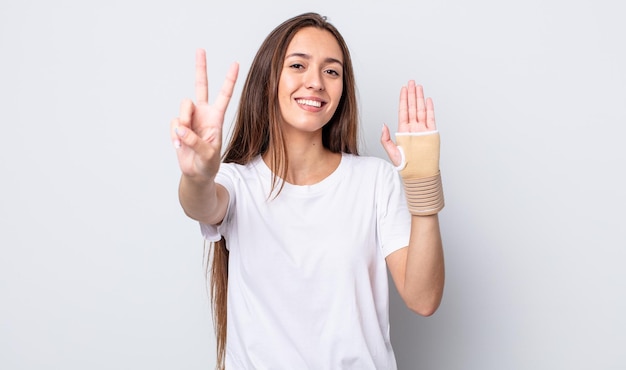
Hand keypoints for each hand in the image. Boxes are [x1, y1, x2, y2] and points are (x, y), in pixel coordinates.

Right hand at [171, 49, 238, 179]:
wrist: (196, 173)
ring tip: (185, 139)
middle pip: (201, 86)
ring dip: (183, 121)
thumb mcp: (208, 155)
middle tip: (200, 50)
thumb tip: (181, 128)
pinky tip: (179, 145)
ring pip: (183, 106)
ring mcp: (190, 118)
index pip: (224, 95)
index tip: (235, 63)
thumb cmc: (208, 164)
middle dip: (201, 68)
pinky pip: (173, 122)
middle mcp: (203, 113)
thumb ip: (196, 141)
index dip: (229, 80)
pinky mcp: (178, 125)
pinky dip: (174, 135)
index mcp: (217, 117)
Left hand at [381, 80, 435, 165]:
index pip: (403, 111)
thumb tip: (383, 126)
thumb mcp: (392, 152)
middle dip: (412, 94)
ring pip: (421, 110)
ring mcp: (423, 130)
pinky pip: (431, 119)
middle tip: (412, 82)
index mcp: (403, 130)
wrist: (418, 173)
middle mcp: (413, 128)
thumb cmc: (405, 165)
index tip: (403, 89)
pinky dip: (430, 109)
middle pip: (412, 107)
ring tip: (419, 87)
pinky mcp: (431, 134)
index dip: (403, 99)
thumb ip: (386, 139)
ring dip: (420, 98)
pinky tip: (428, 100)